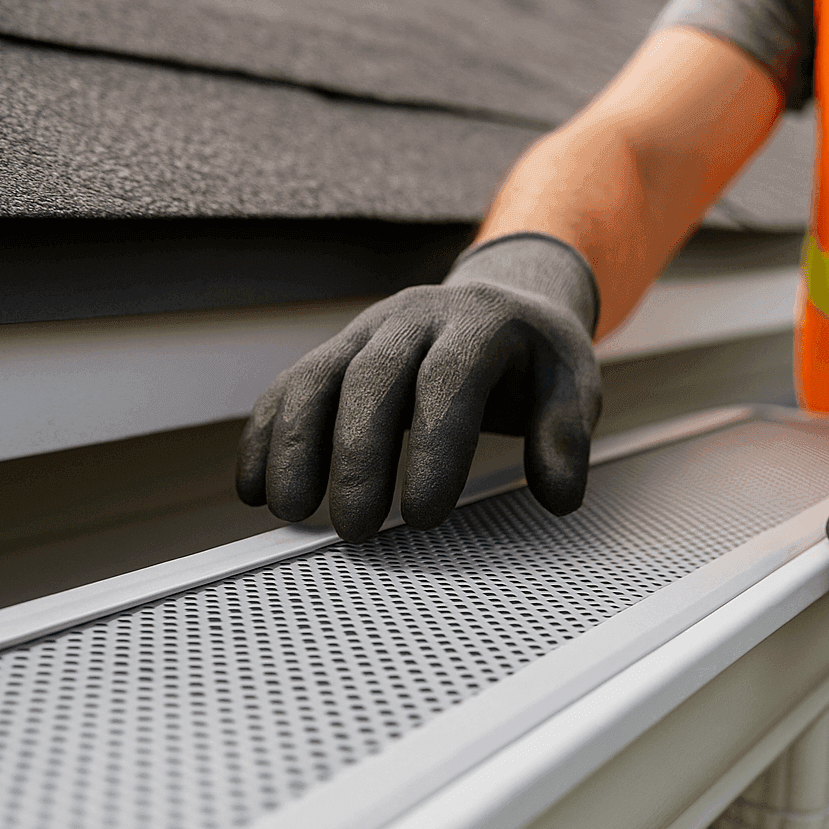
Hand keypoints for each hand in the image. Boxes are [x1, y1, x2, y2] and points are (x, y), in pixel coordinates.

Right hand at [236, 233, 601, 541]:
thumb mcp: (573, 384)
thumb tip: (560, 495)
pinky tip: (255, 486)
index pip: (448, 381)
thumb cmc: (537, 356)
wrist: (506, 301)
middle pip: (373, 378)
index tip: (425, 514)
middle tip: (356, 526)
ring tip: (289, 510)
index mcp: (480, 322)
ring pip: (317, 378)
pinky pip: (291, 386)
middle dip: (357, 456)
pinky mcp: (338, 350)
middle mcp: (416, 317)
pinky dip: (266, 434)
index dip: (433, 448)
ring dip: (294, 446)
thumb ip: (566, 436)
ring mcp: (369, 330)